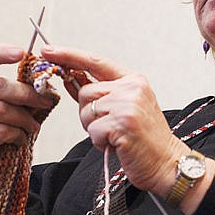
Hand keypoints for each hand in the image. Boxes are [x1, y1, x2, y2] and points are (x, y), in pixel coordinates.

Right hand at [0, 44, 55, 169]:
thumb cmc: (8, 121)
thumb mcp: (16, 100)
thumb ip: (25, 87)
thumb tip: (45, 81)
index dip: (0, 52)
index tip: (21, 52)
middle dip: (27, 94)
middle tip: (45, 102)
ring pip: (1, 111)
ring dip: (24, 119)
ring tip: (33, 126)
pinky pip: (0, 131)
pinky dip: (17, 135)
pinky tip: (21, 139)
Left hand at [41, 44, 188, 196]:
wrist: (166, 163)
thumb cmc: (144, 139)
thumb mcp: (124, 108)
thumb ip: (99, 93)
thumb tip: (69, 77)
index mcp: (133, 80)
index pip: (95, 61)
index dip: (68, 55)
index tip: (48, 51)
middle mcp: (131, 88)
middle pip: (85, 92)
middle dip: (88, 113)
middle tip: (108, 127)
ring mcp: (127, 104)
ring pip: (86, 111)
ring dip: (94, 128)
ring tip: (115, 136)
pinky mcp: (122, 123)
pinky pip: (92, 130)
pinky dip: (99, 141)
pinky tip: (117, 144)